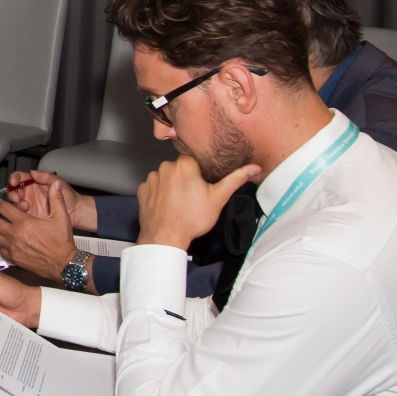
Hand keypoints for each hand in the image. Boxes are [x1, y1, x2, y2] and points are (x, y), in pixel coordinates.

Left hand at [0, 191, 78, 283]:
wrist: (64, 264)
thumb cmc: (62, 241)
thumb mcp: (61, 217)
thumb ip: (56, 199)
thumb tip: (56, 184)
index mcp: (24, 222)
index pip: (3, 209)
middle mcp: (15, 234)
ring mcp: (13, 248)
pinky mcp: (14, 258)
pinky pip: (0, 249)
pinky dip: (0, 243)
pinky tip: (4, 240)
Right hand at [4, 169, 96, 230]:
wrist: (76, 212)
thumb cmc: (69, 195)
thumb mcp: (58, 182)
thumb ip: (46, 176)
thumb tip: (32, 173)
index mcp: (34, 183)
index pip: (20, 178)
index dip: (14, 178)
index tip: (14, 182)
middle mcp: (29, 193)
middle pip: (14, 190)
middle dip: (13, 192)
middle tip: (17, 196)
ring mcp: (29, 204)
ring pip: (15, 202)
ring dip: (16, 203)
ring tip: (25, 205)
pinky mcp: (30, 216)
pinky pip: (20, 214)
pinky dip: (19, 213)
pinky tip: (26, 213)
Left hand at [136, 154, 260, 249]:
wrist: (165, 237)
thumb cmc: (192, 218)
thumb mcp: (218, 198)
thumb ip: (235, 180)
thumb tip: (254, 167)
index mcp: (184, 165)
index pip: (195, 158)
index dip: (201, 170)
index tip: (205, 181)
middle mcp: (165, 167)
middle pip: (180, 167)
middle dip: (188, 178)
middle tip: (195, 195)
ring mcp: (151, 178)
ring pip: (167, 176)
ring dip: (173, 185)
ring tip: (180, 202)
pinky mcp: (142, 189)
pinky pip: (155, 186)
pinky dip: (161, 193)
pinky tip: (168, 204)